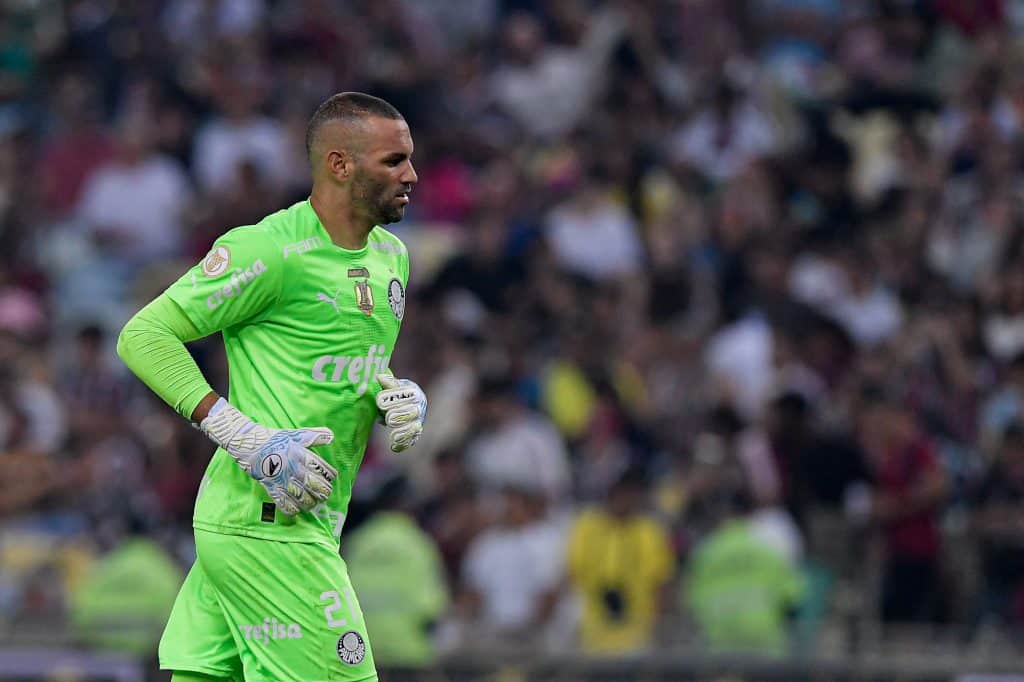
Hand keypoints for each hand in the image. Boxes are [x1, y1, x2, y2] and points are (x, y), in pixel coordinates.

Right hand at [199, 398, 336, 514]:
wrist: (249, 444)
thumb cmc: (274, 438)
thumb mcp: (295, 434)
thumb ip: (315, 436)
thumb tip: (332, 436)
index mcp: (300, 454)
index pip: (320, 467)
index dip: (329, 474)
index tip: (332, 478)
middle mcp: (292, 467)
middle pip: (313, 484)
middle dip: (322, 492)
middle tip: (325, 495)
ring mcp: (281, 478)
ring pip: (300, 496)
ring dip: (309, 502)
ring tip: (313, 504)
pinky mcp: (270, 486)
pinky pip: (282, 502)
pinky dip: (291, 509)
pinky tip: (296, 511)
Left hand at [376, 374, 426, 451]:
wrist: (403, 402)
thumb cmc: (394, 392)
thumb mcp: (391, 385)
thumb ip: (387, 383)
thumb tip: (380, 377)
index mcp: (414, 393)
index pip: (408, 395)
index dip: (395, 399)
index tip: (381, 403)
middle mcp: (419, 407)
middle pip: (413, 412)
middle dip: (401, 415)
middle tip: (388, 418)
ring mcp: (418, 421)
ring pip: (415, 427)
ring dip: (404, 432)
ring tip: (393, 437)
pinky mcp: (414, 433)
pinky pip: (412, 440)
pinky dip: (403, 444)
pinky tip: (394, 447)